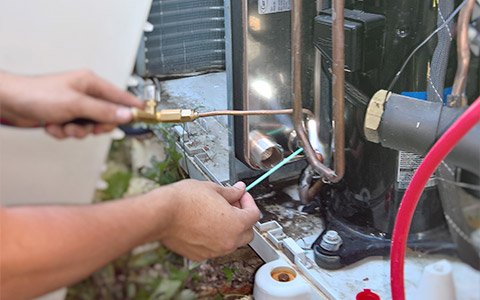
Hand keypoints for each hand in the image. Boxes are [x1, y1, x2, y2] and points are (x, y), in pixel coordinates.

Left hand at [0, 70, 142, 137]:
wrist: (10, 103)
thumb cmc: (38, 94)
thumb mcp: (76, 104)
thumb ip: (104, 111)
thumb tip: (127, 115)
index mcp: (92, 83)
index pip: (121, 97)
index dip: (133, 108)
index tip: (146, 117)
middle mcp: (86, 93)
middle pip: (107, 116)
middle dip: (95, 126)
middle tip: (89, 127)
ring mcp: (76, 106)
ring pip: (90, 126)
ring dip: (76, 131)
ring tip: (64, 125)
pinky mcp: (66, 116)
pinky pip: (76, 130)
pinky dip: (65, 132)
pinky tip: (54, 126)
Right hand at [150, 180, 260, 260]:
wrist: (161, 214)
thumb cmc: (184, 200)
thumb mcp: (212, 188)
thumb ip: (231, 192)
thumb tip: (238, 190)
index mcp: (236, 224)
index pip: (254, 214)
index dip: (248, 201)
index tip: (241, 195)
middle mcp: (228, 241)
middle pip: (247, 233)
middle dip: (243, 218)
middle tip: (233, 205)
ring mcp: (214, 250)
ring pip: (231, 242)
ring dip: (230, 229)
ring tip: (216, 214)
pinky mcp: (200, 255)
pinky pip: (214, 247)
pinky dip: (214, 237)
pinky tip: (204, 224)